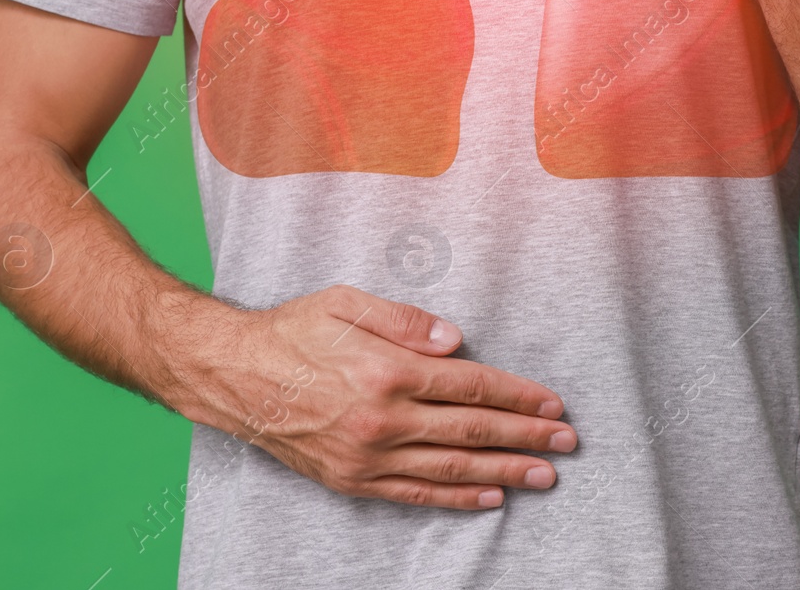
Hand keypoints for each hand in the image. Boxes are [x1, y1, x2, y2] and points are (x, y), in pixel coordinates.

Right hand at [188, 285, 576, 510]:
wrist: (232, 376)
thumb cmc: (292, 332)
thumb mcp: (347, 302)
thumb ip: (407, 321)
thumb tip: (458, 340)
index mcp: (388, 371)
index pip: (472, 386)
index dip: (519, 396)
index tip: (552, 404)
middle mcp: (383, 419)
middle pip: (472, 430)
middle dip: (526, 437)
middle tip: (566, 442)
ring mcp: (368, 455)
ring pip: (452, 467)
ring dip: (504, 472)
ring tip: (544, 475)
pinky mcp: (352, 479)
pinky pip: (416, 492)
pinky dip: (457, 496)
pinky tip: (489, 496)